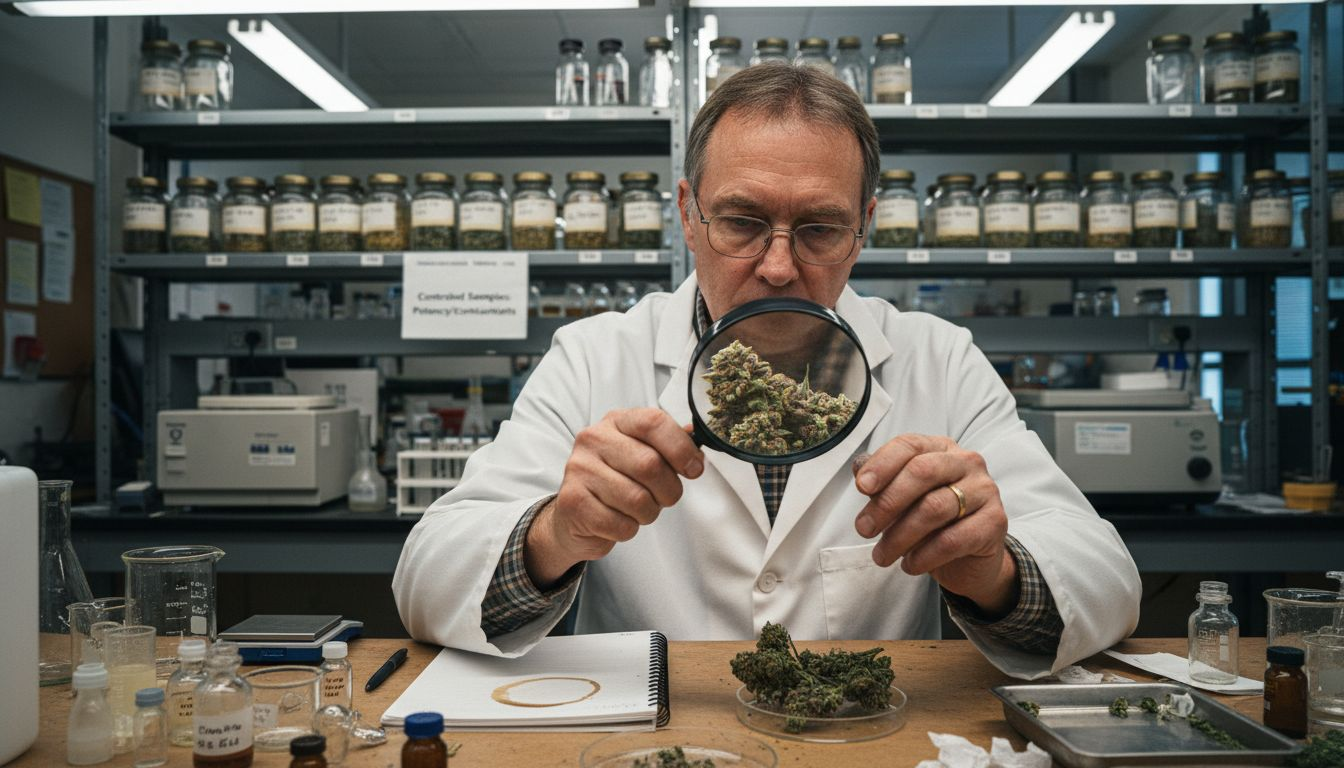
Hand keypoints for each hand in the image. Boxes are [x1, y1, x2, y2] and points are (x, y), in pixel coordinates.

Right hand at [525, 408, 703, 588]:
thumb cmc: (616, 481)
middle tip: (664, 497)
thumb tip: (696, 436)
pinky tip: (617, 520)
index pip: (653, 423)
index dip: (681, 448)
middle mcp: (594, 439)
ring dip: (648, 513)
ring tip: (637, 510)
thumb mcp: (641, 453)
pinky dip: (628, 529)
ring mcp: (579, 469)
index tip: (694, 469)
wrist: (574, 515)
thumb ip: (668, 444)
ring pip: (637, 499)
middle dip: (668, 490)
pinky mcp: (572, 502)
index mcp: (616, 422)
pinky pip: (620, 524)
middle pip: (650, 464)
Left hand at [852, 434, 1017, 617]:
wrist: (971, 559)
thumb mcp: (904, 500)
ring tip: (881, 555)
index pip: (909, 445)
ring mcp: (985, 490)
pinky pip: (952, 539)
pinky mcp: (994, 522)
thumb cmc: (932, 523)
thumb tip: (858, 471)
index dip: (882, 464)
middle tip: (864, 529)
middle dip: (887, 503)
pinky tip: (910, 565)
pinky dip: (924, 555)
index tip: (861, 487)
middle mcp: (967, 463)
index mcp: (941, 449)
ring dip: (900, 536)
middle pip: (922, 472)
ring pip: (934, 508)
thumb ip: (883, 484)